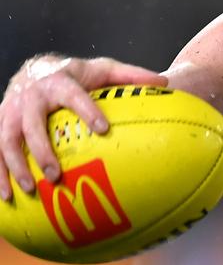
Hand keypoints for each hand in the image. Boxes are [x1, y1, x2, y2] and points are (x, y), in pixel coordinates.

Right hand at [0, 55, 166, 199]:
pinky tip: (5, 197)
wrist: (37, 68)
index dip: (87, 110)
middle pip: (32, 123)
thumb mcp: (105, 69)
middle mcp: (32, 94)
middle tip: (55, 175)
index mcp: (60, 80)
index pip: (74, 95)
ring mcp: (11, 110)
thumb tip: (164, 84)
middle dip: (42, 149)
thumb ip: (132, 76)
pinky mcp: (0, 123)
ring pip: (7, 138)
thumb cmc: (78, 74)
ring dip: (14, 166)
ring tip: (29, 189)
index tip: (103, 129)